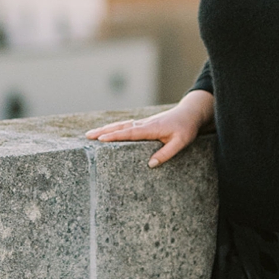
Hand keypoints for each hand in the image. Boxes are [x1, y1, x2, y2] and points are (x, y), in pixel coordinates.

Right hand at [86, 89, 214, 165]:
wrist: (190, 113)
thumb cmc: (186, 128)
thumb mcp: (180, 143)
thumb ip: (166, 153)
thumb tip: (150, 164)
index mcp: (151, 128)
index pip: (130, 133)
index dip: (115, 136)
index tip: (101, 139)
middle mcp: (144, 124)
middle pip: (121, 127)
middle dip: (104, 131)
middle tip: (88, 136)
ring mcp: (144, 123)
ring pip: (122, 125)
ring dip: (107, 129)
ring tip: (92, 134)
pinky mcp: (145, 124)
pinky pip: (127, 126)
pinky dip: (115, 128)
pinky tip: (109, 131)